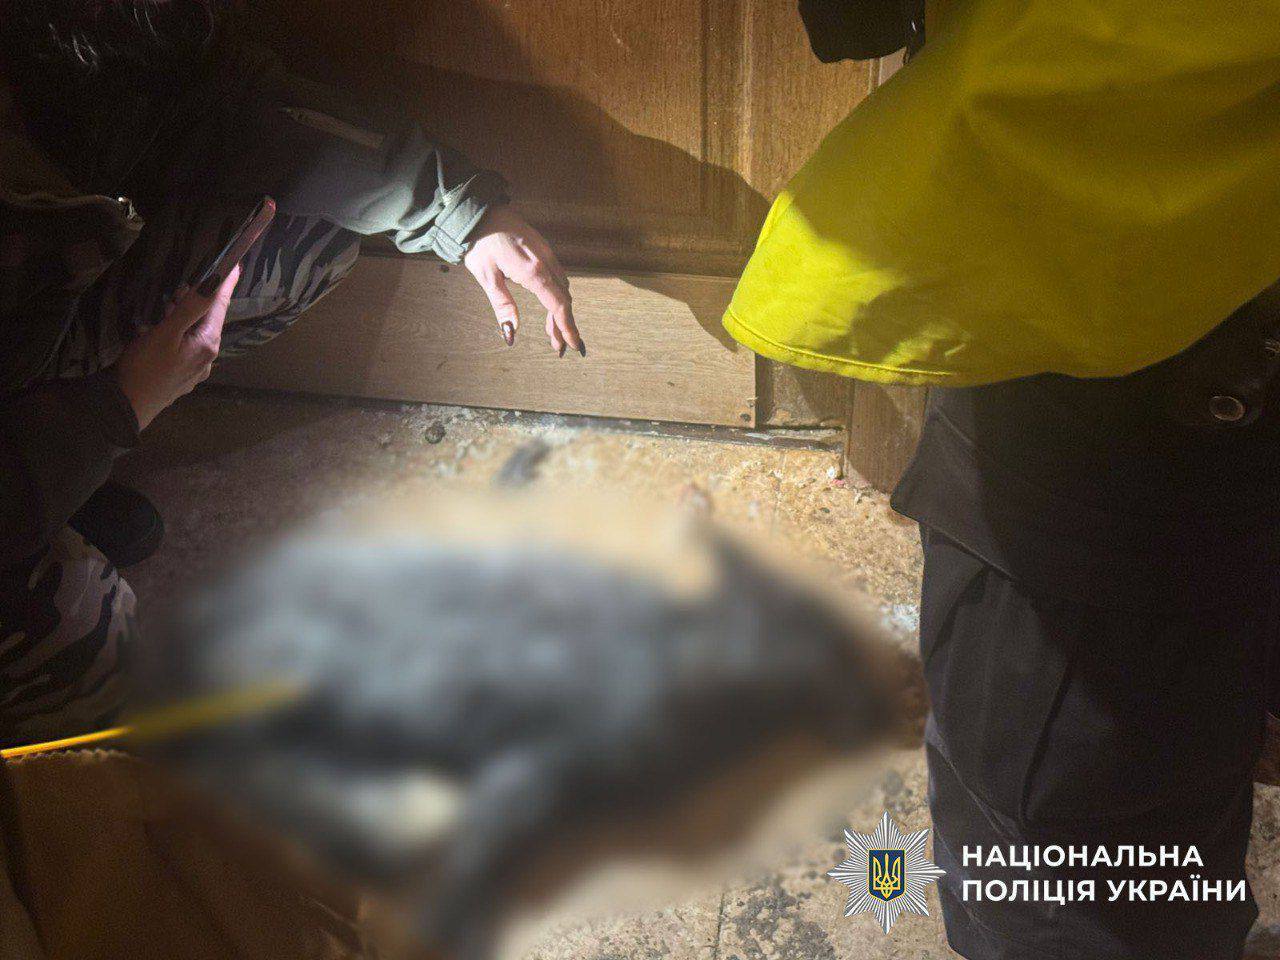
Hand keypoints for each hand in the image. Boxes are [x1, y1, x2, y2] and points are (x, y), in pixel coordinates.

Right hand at [114, 266, 240, 429]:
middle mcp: (208, 358)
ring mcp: (196, 370)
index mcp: (208, 344)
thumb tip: (214, 283)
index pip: (220, 306)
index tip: (234, 264)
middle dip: (198, 301)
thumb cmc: (144, 368)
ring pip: (195, 334)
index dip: (226, 283)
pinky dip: (176, 334)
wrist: (127, 407)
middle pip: (208, 320)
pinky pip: (184, 348)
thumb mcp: (165, 333)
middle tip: (179, 289)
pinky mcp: (181, 376)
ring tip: (166, 309)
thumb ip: (190, 308)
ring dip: (184, 318)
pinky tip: (158, 335)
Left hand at [462, 205, 583, 355]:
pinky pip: (557, 275)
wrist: (480, 210)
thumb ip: (502, 305)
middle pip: (563, 298)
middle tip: (558, 345)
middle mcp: (545, 261)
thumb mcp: (485, 276)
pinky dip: (557, 294)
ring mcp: (546, 253)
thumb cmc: (479, 242)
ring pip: (562, 287)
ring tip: (553, 330)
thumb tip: (511, 333)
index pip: (558, 305)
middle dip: (563, 324)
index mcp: (532, 271)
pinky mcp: (543, 248)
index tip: (572, 345)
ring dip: (560, 310)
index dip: (567, 327)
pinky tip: (549, 303)